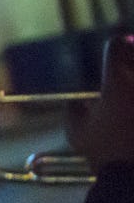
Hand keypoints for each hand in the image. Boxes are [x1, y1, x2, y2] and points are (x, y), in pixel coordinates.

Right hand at [70, 33, 133, 169]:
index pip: (117, 45)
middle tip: (127, 73)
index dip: (116, 49)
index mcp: (118, 81)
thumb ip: (74, 114)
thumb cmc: (107, 157)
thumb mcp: (78, 136)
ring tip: (129, 98)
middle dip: (133, 59)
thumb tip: (75, 104)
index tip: (116, 56)